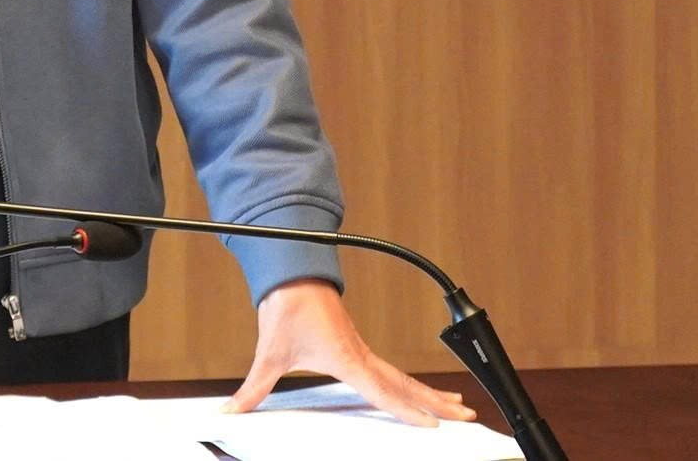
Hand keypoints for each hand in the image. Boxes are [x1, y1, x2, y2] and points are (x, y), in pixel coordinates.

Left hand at [223, 279, 476, 425]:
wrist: (291, 273)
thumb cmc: (285, 308)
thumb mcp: (269, 353)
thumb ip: (253, 388)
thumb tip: (231, 410)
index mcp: (347, 359)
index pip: (384, 391)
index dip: (408, 410)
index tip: (434, 425)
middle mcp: (361, 355)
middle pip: (406, 384)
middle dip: (436, 402)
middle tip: (466, 414)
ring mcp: (362, 349)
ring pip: (402, 375)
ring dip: (428, 391)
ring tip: (455, 404)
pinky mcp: (357, 344)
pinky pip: (390, 369)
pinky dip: (410, 382)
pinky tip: (416, 390)